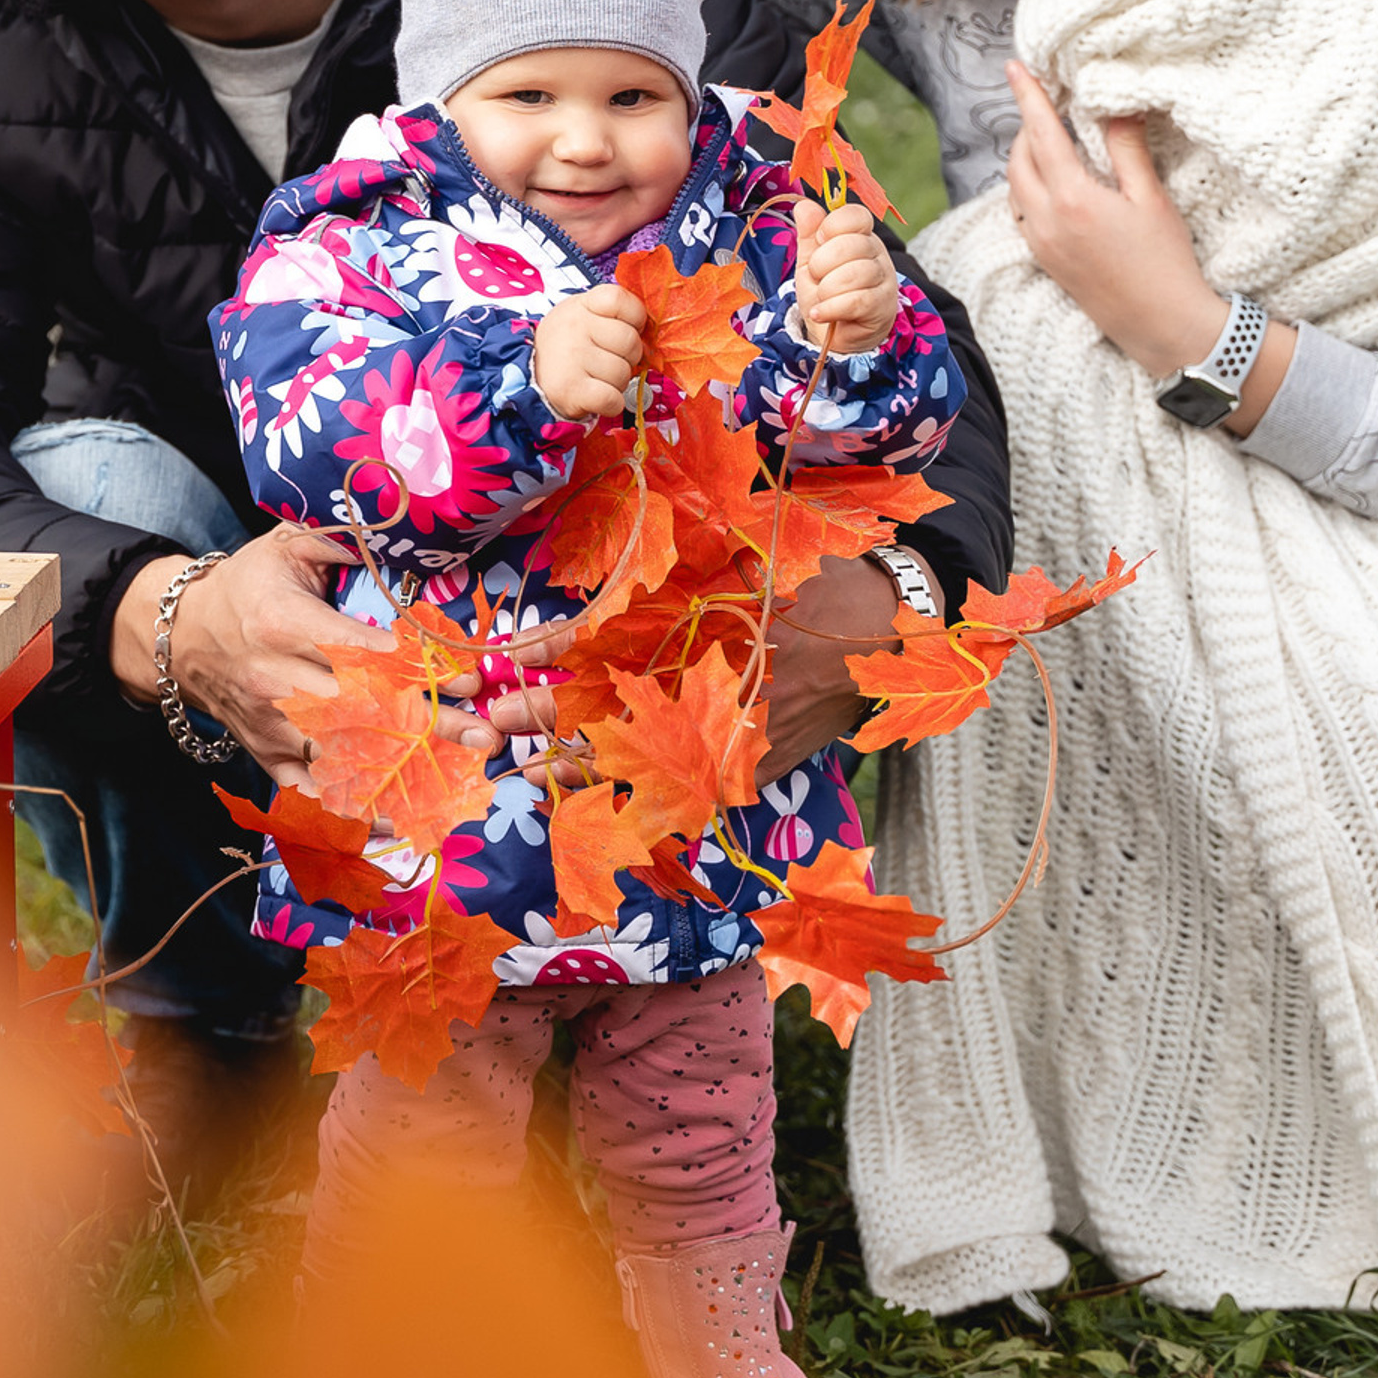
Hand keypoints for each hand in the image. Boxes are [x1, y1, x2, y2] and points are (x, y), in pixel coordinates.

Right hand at [112, 525, 498, 792]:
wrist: (180, 637)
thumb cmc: (244, 588)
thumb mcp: (282, 547)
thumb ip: (336, 541)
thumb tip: (391, 537)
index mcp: (286, 624)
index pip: (360, 652)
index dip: (416, 669)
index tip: (466, 679)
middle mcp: (278, 681)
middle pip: (363, 711)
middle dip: (428, 728)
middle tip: (484, 738)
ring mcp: (271, 726)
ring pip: (340, 758)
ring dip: (400, 774)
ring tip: (456, 783)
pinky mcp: (266, 755)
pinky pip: (310, 790)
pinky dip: (350, 809)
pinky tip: (396, 820)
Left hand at [473, 552, 928, 786]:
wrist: (886, 628)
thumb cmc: (804, 585)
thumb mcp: (729, 570)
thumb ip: (664, 595)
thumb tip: (590, 614)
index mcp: (694, 637)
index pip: (599, 651)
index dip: (543, 659)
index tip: (496, 665)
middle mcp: (704, 693)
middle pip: (605, 714)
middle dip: (542, 723)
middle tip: (491, 728)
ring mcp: (730, 739)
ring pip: (639, 764)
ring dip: (579, 771)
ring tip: (527, 777)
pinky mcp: (754, 770)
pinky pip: (689, 793)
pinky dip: (645, 799)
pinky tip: (608, 806)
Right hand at [531, 285, 648, 420]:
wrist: (531, 375)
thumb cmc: (569, 344)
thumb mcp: (584, 315)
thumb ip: (614, 315)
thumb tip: (650, 335)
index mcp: (582, 305)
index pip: (620, 299)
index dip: (634, 317)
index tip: (626, 328)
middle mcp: (574, 327)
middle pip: (629, 341)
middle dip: (629, 356)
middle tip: (611, 360)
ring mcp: (571, 358)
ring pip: (622, 373)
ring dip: (618, 382)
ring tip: (599, 378)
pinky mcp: (571, 390)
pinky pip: (612, 399)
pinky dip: (612, 404)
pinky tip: (599, 397)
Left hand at [792, 198, 899, 355]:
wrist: (833, 334)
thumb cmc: (826, 293)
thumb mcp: (810, 262)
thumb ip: (809, 234)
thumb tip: (803, 205)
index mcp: (861, 236)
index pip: (856, 215)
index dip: (831, 227)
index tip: (820, 243)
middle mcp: (877, 255)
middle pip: (852, 244)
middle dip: (822, 263)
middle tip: (817, 277)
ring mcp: (884, 281)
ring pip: (855, 273)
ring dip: (826, 288)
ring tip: (821, 298)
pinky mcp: (882, 308)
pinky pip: (856, 301)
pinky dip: (830, 308)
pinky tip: (820, 313)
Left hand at [1003, 61, 1292, 434]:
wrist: (1161, 325)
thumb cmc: (1165, 261)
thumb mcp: (1151, 198)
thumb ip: (1126, 149)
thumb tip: (1115, 105)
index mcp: (1073, 198)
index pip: (1041, 133)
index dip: (1027, 96)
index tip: (1014, 67)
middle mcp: (1046, 220)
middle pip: (1019, 158)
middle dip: (1028, 126)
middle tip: (1047, 102)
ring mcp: (1041, 242)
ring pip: (1015, 186)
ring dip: (1025, 157)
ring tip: (1050, 137)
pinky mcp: (1044, 260)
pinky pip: (1021, 211)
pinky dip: (1028, 187)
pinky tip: (1052, 181)